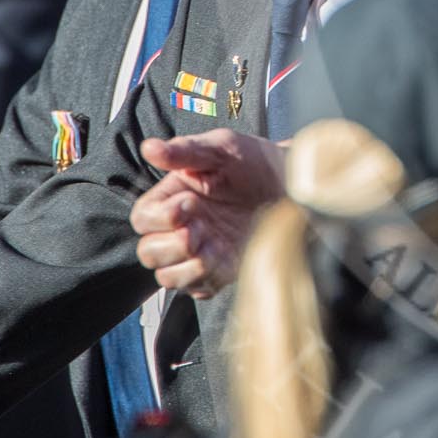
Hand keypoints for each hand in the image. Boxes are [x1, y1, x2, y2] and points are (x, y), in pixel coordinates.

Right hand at [133, 131, 285, 297]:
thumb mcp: (223, 148)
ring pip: (167, 277)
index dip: (160, 217)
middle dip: (172, 244)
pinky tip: (225, 257)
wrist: (295, 186)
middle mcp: (181, 228)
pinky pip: (196, 289)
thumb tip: (149, 147)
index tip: (190, 203)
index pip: (142, 219)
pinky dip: (205, 278)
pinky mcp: (219, 272)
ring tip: (214, 243)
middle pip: (147, 252)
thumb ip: (186, 151)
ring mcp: (199, 253)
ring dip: (187, 264)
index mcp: (173, 198)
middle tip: (202, 226)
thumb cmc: (258, 162)